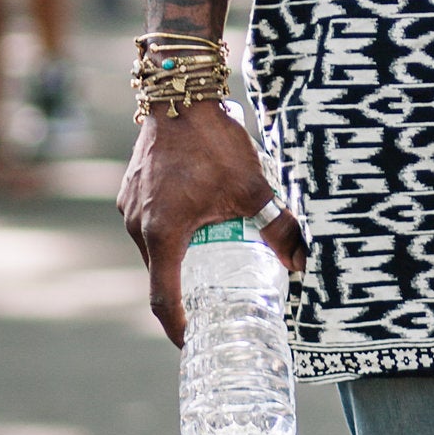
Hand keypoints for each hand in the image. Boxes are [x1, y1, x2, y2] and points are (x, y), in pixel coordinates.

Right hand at [119, 100, 305, 347]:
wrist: (179, 91)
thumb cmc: (212, 141)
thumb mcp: (252, 187)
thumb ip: (277, 226)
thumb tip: (303, 260)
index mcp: (162, 235)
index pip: (163, 300)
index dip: (177, 328)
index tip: (190, 344)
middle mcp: (138, 225)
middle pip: (159, 274)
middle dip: (183, 294)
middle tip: (211, 306)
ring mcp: (130, 206)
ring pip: (154, 247)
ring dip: (177, 260)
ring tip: (207, 265)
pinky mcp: (131, 189)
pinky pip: (149, 224)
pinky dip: (169, 234)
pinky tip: (195, 223)